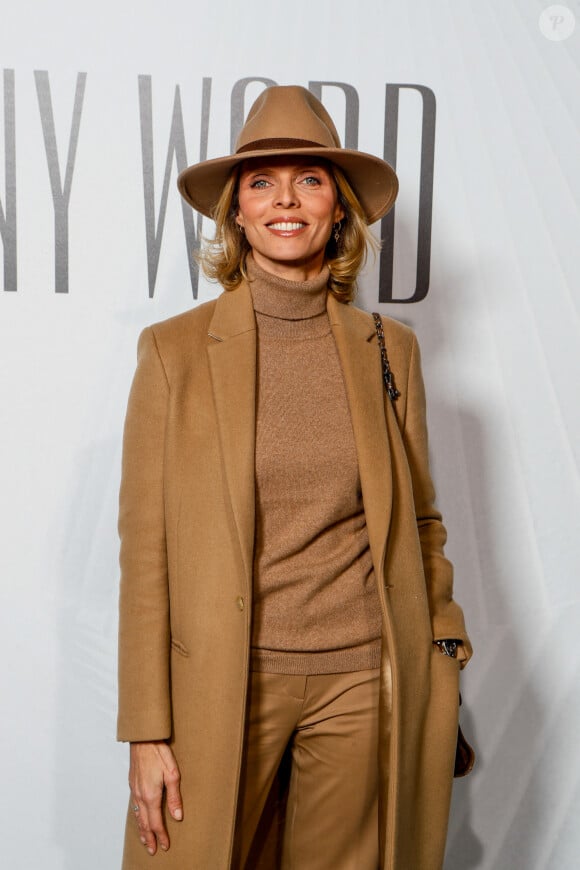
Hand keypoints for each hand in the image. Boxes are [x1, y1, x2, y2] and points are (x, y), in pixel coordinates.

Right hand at [129, 741, 182, 855]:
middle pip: (144, 823)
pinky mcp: (132, 784)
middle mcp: (140, 796)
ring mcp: (134, 790)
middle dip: (148, 838)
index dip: (161, 835)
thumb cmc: (159, 752)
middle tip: (152, 850)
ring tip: (144, 840)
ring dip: (141, 830)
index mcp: (151, 795)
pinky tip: (138, 818)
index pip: (155, 822)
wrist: (143, 738)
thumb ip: (175, 796)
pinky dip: (136, 817)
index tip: (165, 845)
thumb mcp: (172, 773)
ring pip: (136, 816)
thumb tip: (178, 816)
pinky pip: (133, 806)